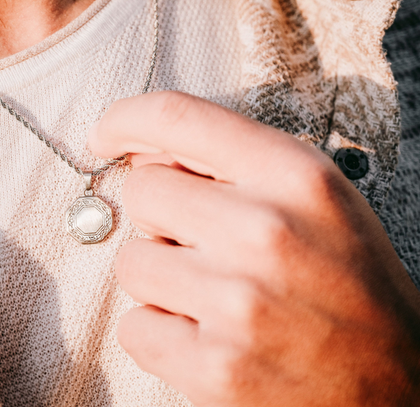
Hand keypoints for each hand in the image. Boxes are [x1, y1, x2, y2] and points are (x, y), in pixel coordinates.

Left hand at [88, 91, 419, 406]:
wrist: (399, 382)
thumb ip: (232, 157)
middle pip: (142, 191)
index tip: (105, 133)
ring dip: (159, 277)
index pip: (177, 116)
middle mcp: (265, 230)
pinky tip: (208, 335)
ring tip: (213, 292)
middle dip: (159, 214)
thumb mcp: (311, 193)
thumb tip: (141, 149)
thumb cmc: (346, 276)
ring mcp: (239, 303)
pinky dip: (160, 332)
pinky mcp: (216, 369)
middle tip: (202, 241)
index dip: (126, 118)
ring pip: (131, 262)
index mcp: (293, 174)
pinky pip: (134, 328)